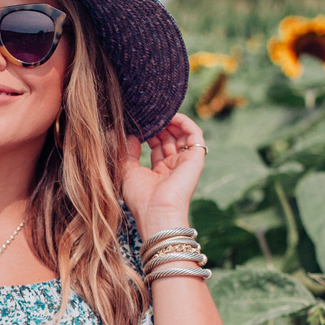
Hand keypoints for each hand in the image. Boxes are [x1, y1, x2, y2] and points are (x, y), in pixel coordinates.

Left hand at [119, 113, 208, 232]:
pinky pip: (195, 134)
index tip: (139, 124)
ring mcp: (186, 162)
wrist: (157, 211)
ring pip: (182, 135)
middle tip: (148, 116)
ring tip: (158, 114)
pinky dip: (185, 123)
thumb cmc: (141, 198)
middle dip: (159, 126)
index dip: (150, 134)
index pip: (157, 147)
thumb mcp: (129, 171)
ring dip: (171, 123)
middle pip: (169, 140)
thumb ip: (128, 152)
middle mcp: (174, 167)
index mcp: (160, 173)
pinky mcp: (196, 158)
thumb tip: (129, 136)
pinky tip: (172, 116)